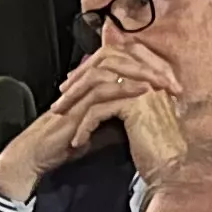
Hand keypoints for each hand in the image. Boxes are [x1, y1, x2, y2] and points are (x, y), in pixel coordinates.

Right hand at [0, 40, 184, 197]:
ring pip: (113, 67)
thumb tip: (144, 118)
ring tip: (164, 83)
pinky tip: (145, 91)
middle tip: (174, 79)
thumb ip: (117, 118)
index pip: (123, 60)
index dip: (148, 65)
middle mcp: (86, 81)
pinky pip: (103, 88)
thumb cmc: (64, 143)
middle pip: (120, 56)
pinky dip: (126, 87)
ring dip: (142, 73)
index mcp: (92, 82)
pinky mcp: (75, 103)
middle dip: (150, 65)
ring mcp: (80, 90)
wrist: (37, 156)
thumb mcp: (99, 128)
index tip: (173, 81)